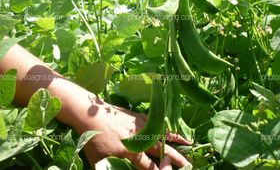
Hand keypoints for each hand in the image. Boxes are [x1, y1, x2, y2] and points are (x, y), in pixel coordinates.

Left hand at [76, 98, 191, 168]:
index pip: (151, 166)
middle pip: (163, 150)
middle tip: (189, 163)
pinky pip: (157, 122)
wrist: (90, 113)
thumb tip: (122, 169)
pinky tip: (171, 128)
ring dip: (177, 139)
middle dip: (176, 158)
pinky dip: (167, 126)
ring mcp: (142, 126)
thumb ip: (113, 168)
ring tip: (189, 142)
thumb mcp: (100, 161)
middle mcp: (141, 138)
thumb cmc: (93, 139)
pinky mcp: (139, 116)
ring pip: (163, 134)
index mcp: (132, 152)